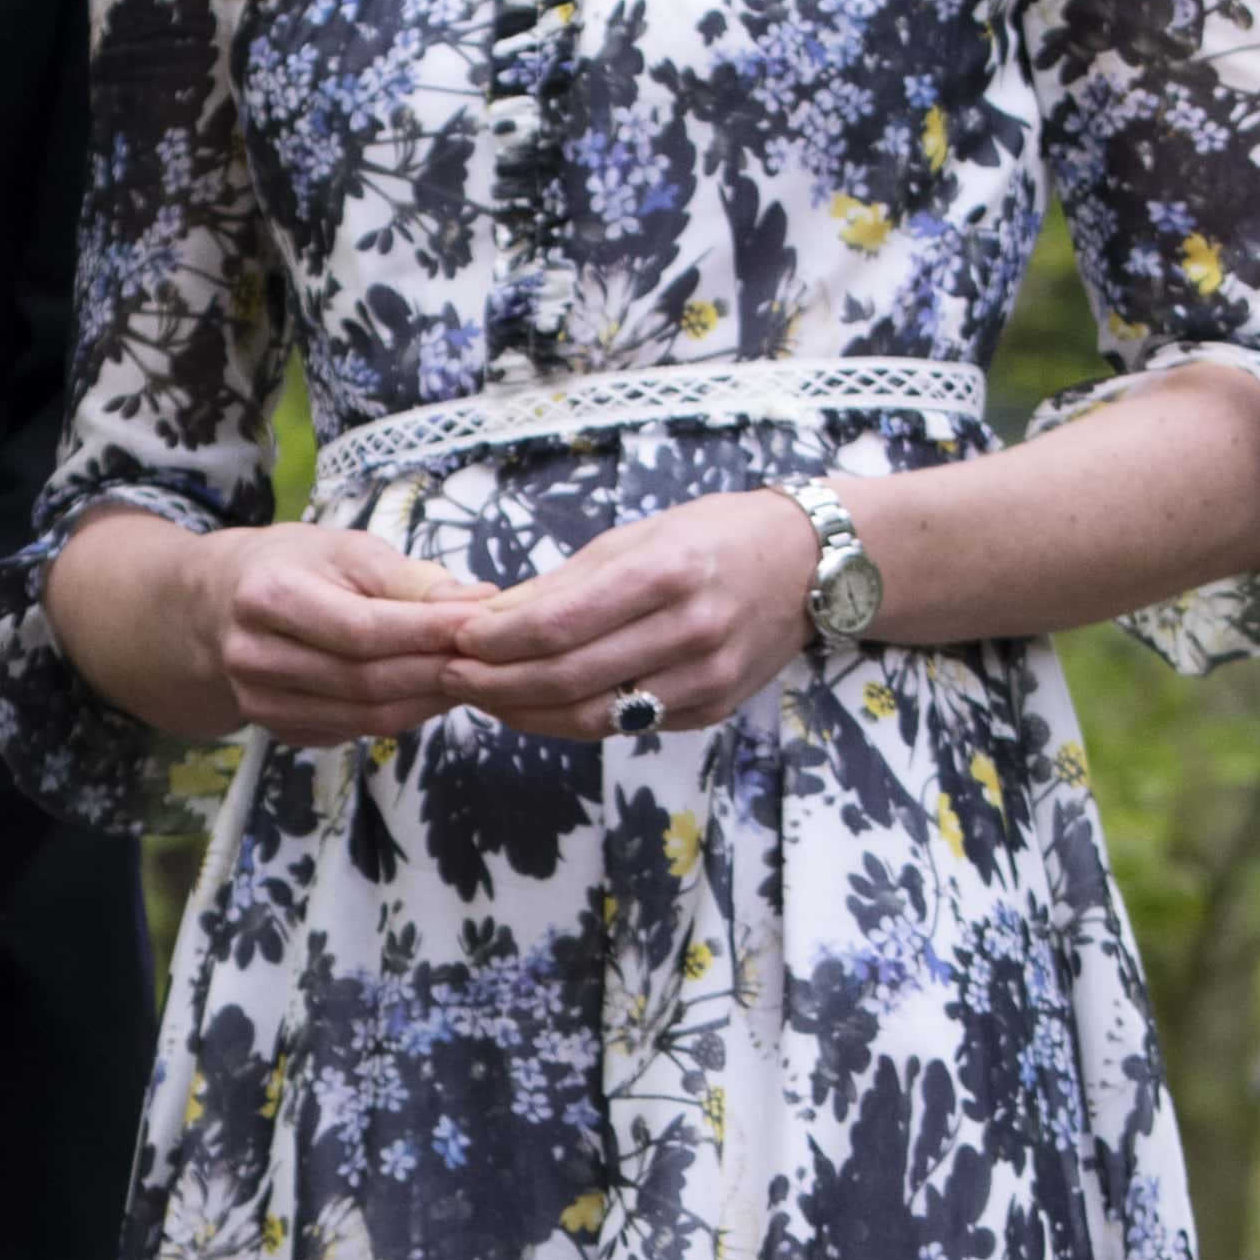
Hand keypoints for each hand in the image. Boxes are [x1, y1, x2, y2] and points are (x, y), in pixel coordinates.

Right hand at [201, 520, 493, 743]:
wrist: (216, 606)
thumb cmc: (291, 566)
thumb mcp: (343, 549)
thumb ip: (408, 578)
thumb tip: (479, 602)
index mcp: (268, 597)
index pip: (363, 629)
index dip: (428, 631)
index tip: (482, 622)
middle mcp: (255, 657)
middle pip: (367, 681)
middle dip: (437, 670)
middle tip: (489, 655)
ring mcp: (261, 703)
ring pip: (366, 717)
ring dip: (428, 700)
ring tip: (468, 674)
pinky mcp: (278, 730)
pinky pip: (354, 732)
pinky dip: (402, 716)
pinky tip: (428, 692)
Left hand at [448, 485, 825, 735]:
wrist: (810, 564)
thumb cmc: (715, 537)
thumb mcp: (639, 536)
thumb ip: (564, 582)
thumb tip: (486, 616)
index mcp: (668, 573)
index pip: (559, 623)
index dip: (497, 640)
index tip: (455, 639)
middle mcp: (692, 631)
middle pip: (569, 678)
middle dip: (497, 683)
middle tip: (449, 676)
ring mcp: (707, 679)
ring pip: (594, 716)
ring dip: (525, 712)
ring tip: (482, 695)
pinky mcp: (713, 709)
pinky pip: (627, 723)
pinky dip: (572, 718)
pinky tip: (537, 704)